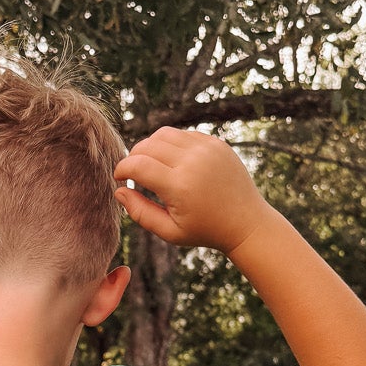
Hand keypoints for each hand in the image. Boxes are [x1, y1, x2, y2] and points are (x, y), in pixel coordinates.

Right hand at [114, 128, 270, 252]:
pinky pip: (183, 134)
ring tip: (152, 166)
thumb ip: (140, 213)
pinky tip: (174, 162)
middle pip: (147, 145)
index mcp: (179, 186)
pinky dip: (172, 145)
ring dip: (151, 147)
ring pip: (163, 134)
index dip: (122, 169)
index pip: (137, 165)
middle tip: (135, 174)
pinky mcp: (216, 143)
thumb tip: (119, 191)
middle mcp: (193, 162)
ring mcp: (206, 149)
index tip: (120, 178)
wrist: (246, 222)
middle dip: (133, 157)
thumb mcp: (169, 231)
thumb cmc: (205, 230)